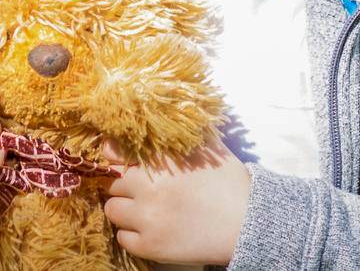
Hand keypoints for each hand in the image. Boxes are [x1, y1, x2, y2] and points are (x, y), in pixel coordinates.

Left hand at [100, 132, 252, 265]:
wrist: (247, 223)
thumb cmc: (229, 181)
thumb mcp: (206, 145)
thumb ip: (179, 130)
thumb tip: (157, 113)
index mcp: (160, 160)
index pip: (113, 152)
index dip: (115, 156)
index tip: (122, 160)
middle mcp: (147, 187)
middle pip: (111, 182)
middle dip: (122, 182)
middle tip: (140, 186)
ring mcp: (147, 219)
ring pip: (112, 210)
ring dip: (124, 207)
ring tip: (143, 207)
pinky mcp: (151, 246)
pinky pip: (122, 237)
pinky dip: (132, 232)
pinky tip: (150, 226)